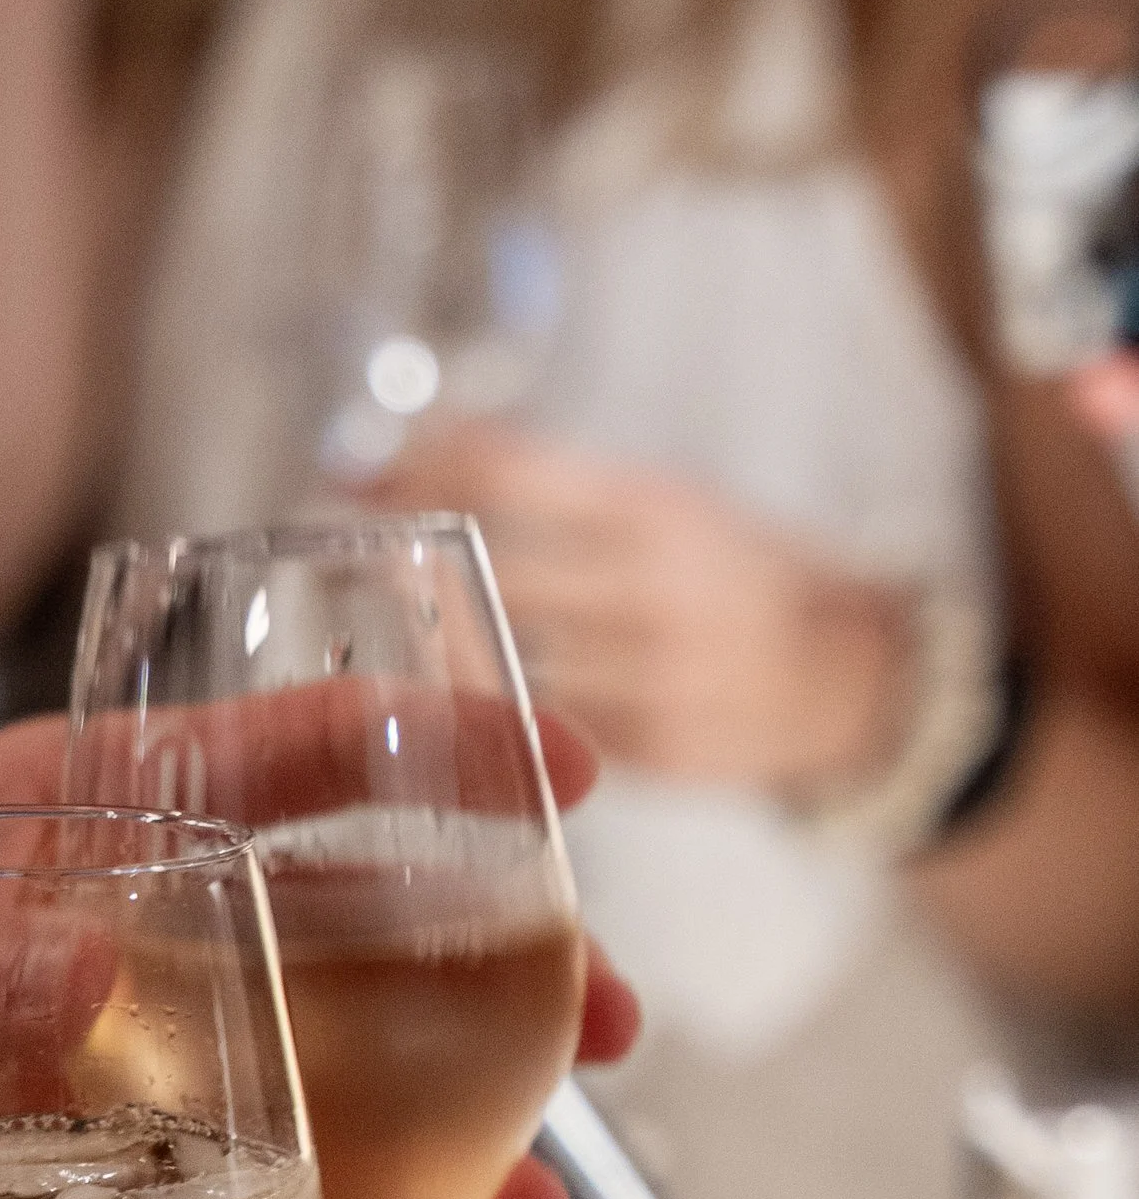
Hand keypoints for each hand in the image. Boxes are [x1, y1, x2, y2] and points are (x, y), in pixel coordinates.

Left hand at [0, 704, 638, 1198]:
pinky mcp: (52, 1180)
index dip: (427, 756)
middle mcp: (96, 928)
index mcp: (57, 823)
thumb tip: (93, 976)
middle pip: (335, 931)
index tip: (562, 776)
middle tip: (607, 1031)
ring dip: (423, 1141)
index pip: (273, 756)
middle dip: (481, 980)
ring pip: (302, 1082)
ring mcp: (85, 1058)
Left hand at [395, 422, 916, 801]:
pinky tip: (447, 696)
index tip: (357, 478)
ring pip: (502, 665)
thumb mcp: (665, 504)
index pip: (508, 479)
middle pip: (489, 575)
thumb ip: (555, 486)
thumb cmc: (739, 579)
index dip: (419, 475)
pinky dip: (486, 708)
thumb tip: (423, 445)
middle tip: (347, 562)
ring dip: (433, 648)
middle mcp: (653, 591)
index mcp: (658, 511)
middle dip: (409, 569)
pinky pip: (538, 728)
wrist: (850, 681)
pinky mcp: (645, 753)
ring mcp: (650, 680)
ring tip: (381, 632)